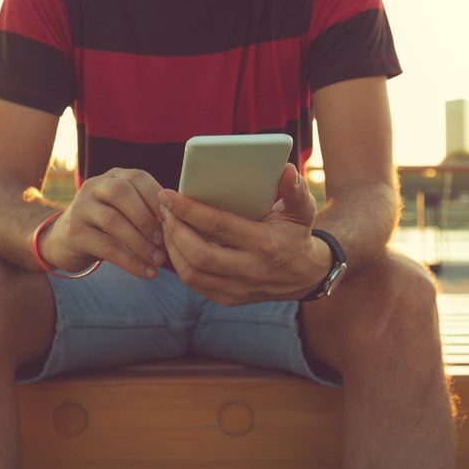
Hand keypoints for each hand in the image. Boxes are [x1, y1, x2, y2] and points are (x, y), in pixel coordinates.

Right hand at [39, 168, 167, 278]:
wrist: (65, 242)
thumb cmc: (109, 226)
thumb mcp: (127, 212)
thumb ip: (150, 211)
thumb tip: (185, 223)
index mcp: (114, 177)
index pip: (138, 177)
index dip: (157, 198)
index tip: (175, 219)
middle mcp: (94, 186)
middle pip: (122, 193)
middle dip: (146, 218)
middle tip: (164, 241)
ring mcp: (81, 208)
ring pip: (113, 221)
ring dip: (140, 243)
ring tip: (159, 260)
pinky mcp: (74, 233)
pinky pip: (105, 246)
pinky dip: (130, 261)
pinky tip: (147, 272)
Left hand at [159, 164, 332, 305]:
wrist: (305, 276)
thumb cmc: (296, 234)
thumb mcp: (302, 210)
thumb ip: (295, 190)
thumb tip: (287, 169)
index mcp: (266, 245)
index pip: (218, 226)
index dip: (189, 210)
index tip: (168, 195)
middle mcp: (251, 271)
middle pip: (198, 254)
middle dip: (174, 230)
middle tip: (164, 209)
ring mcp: (239, 289)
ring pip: (191, 273)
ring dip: (172, 247)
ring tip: (167, 224)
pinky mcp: (229, 299)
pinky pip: (195, 283)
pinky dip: (179, 262)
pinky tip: (175, 243)